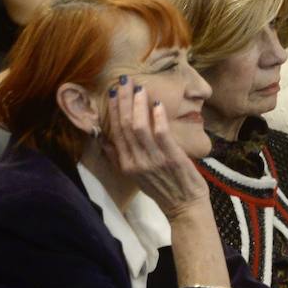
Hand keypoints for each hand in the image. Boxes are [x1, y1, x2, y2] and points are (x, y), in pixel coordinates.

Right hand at [101, 80, 208, 217]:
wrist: (184, 206)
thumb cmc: (161, 188)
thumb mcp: (134, 175)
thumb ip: (118, 157)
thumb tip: (103, 140)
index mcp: (126, 164)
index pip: (115, 131)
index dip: (114, 110)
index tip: (114, 91)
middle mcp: (135, 162)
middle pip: (124, 125)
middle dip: (124, 101)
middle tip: (124, 81)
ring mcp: (153, 160)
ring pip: (139, 127)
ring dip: (138, 105)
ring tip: (139, 88)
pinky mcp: (171, 157)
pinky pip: (161, 133)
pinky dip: (158, 117)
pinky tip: (157, 104)